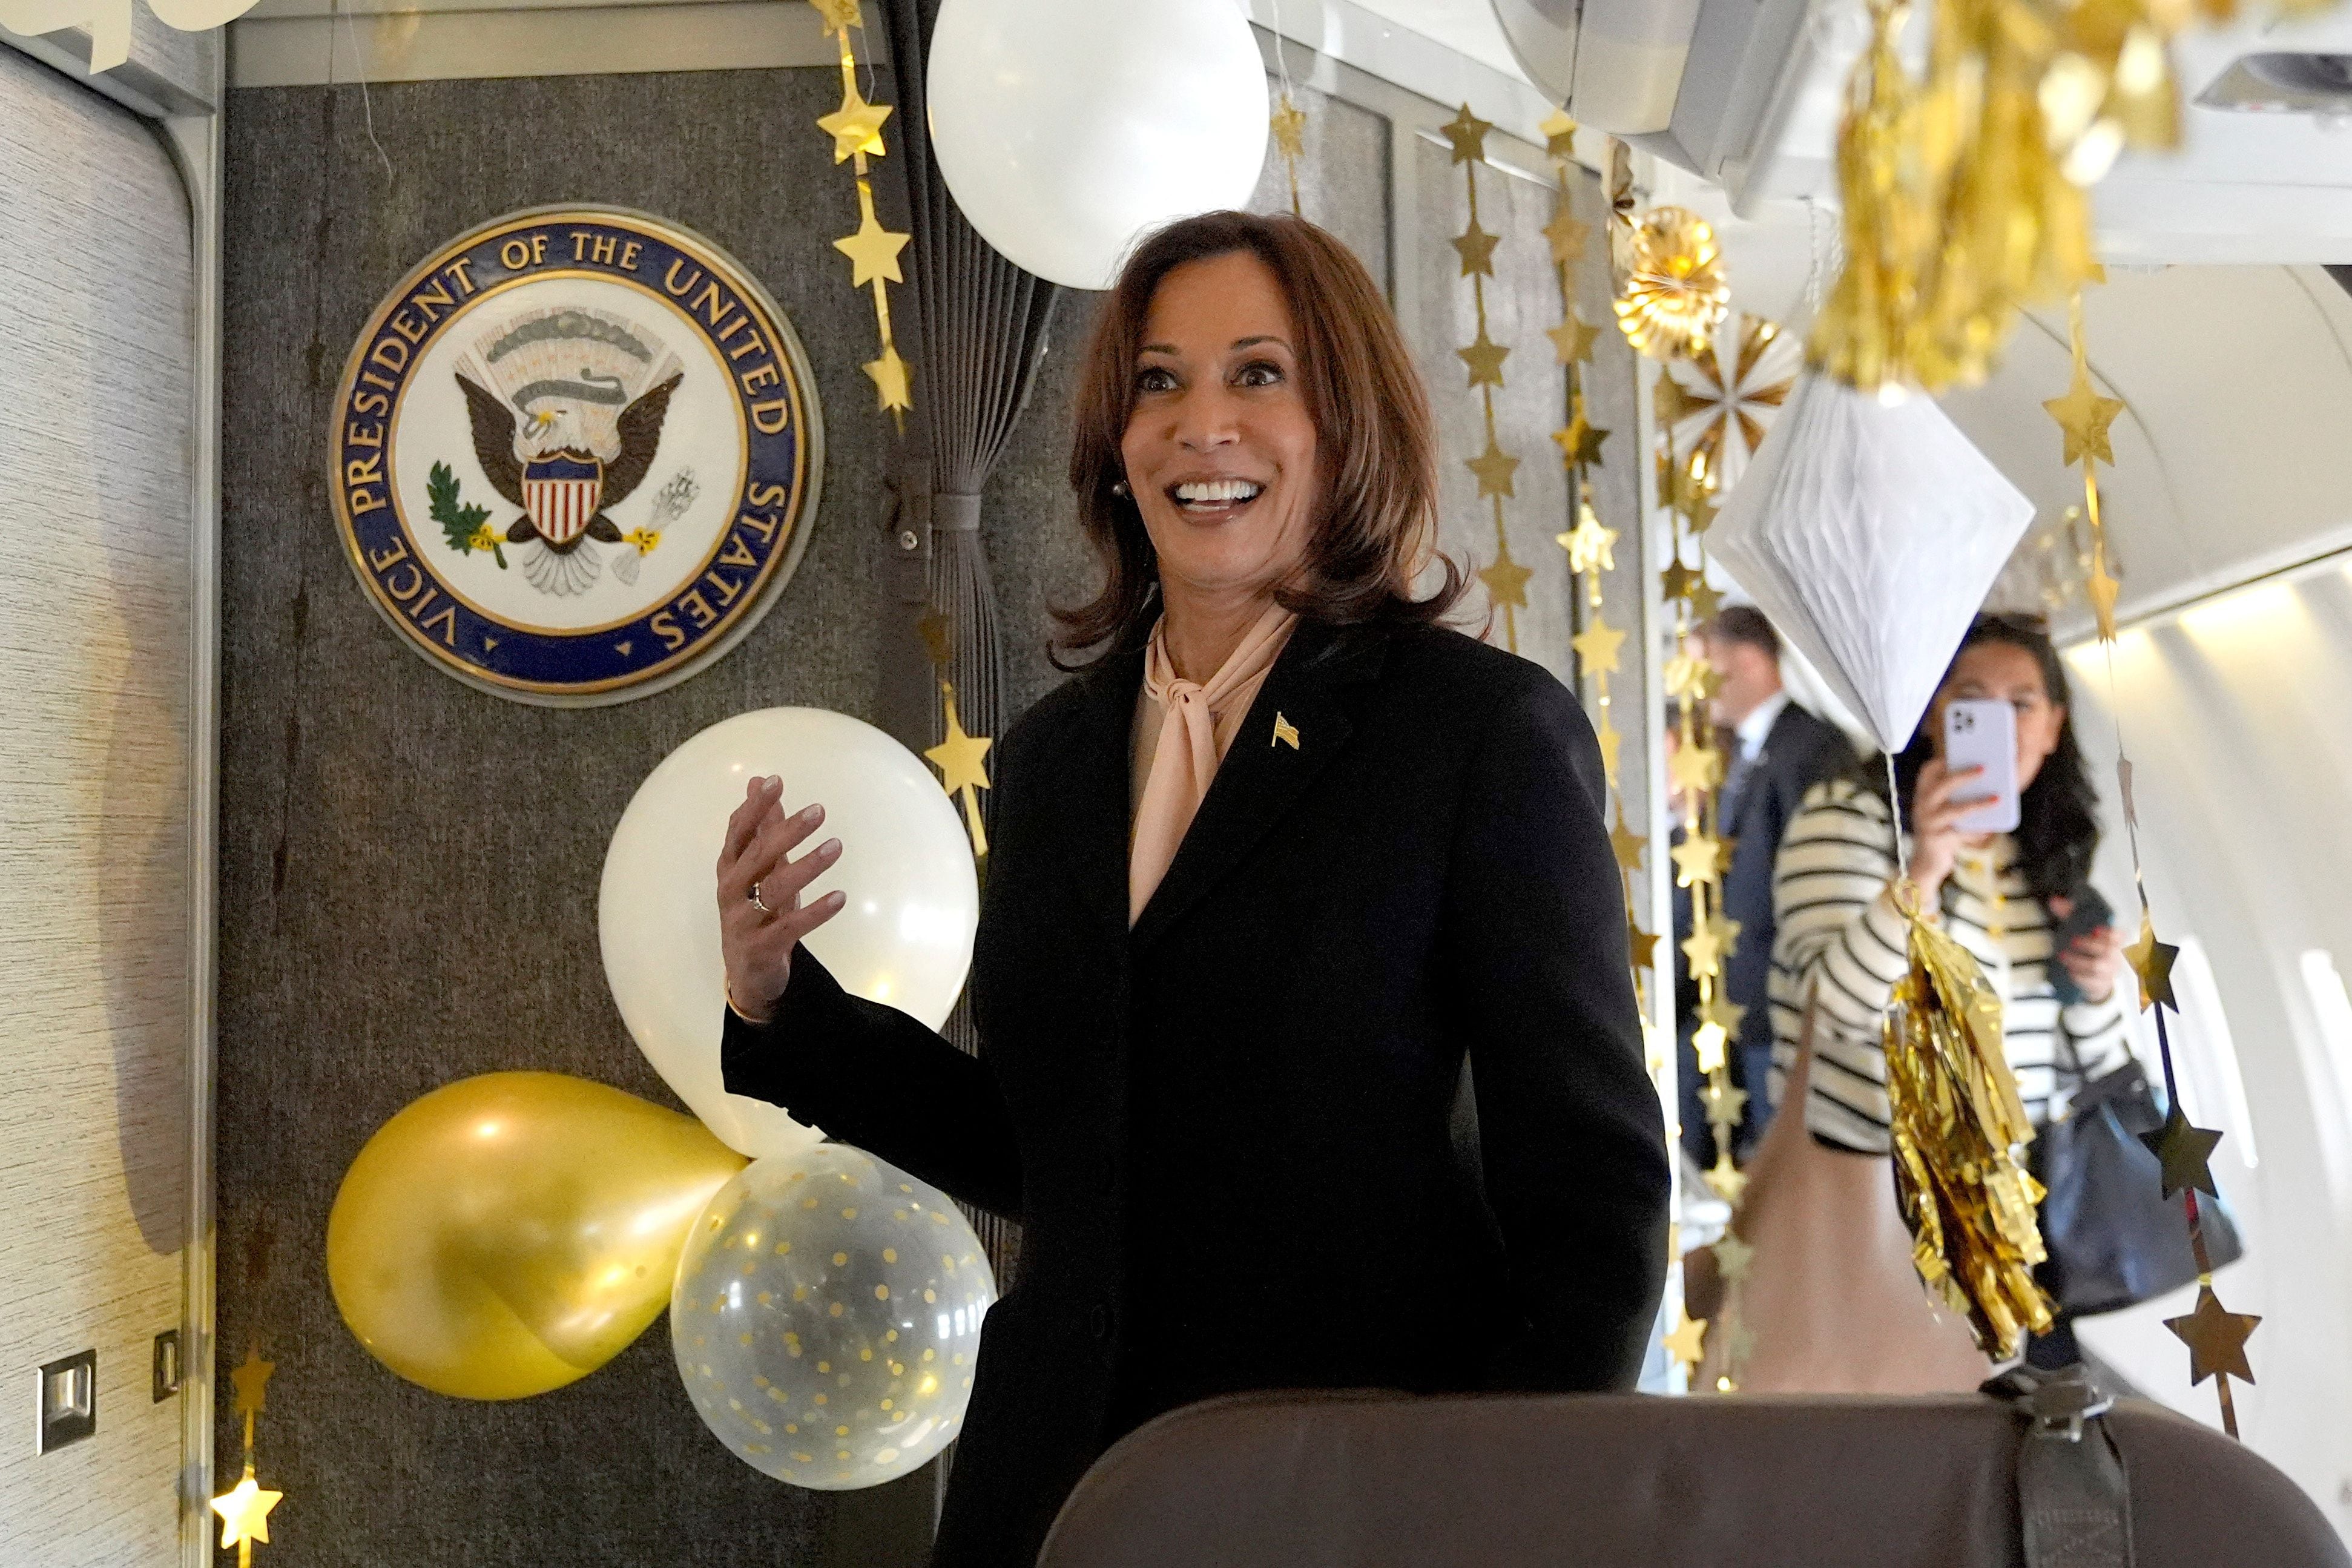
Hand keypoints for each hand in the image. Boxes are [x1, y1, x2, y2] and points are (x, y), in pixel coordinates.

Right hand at [716, 776, 844, 1023]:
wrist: (748, 971)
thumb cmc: (755, 910)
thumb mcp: (759, 868)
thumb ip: (761, 826)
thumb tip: (758, 781)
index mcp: (729, 867)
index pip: (737, 832)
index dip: (754, 807)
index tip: (775, 782)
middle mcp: (731, 891)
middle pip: (757, 856)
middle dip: (787, 832)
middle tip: (819, 811)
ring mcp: (743, 920)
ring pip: (774, 889)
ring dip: (807, 866)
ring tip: (836, 846)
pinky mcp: (761, 947)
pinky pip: (790, 927)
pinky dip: (816, 912)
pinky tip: (840, 897)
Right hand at [1904, 758, 1984, 900]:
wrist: (1926, 863)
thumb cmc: (1940, 832)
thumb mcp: (1942, 812)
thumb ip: (1955, 798)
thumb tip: (1986, 782)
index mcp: (1923, 796)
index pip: (1927, 771)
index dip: (1942, 761)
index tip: (1959, 754)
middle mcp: (1922, 807)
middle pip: (1943, 785)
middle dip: (1964, 775)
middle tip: (1984, 768)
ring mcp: (1929, 823)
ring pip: (1957, 810)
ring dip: (1979, 804)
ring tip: (1997, 800)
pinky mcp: (1939, 840)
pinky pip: (1964, 833)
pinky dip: (1979, 831)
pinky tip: (1991, 828)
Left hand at [2048, 895, 2121, 1005]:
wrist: (2096, 978)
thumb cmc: (2089, 949)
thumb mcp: (2080, 930)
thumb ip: (2070, 915)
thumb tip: (2055, 901)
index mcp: (2114, 942)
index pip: (2119, 936)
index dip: (2110, 932)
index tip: (2096, 928)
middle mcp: (2115, 956)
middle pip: (2107, 950)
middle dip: (2090, 945)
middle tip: (2072, 940)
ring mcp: (2109, 972)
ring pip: (2098, 967)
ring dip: (2079, 961)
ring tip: (2062, 955)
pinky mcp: (2100, 984)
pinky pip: (2092, 982)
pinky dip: (2080, 977)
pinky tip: (2069, 972)